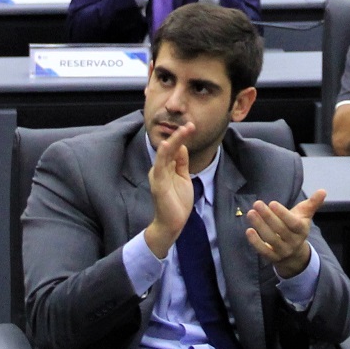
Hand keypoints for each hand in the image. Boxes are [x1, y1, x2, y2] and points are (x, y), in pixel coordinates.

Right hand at [143, 120, 196, 257]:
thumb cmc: (177, 202)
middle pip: (169, 148)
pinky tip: (165, 145)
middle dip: (179, 135)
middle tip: (191, 125)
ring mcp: (158, 176)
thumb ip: (181, 163)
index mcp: (165, 167)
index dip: (181, 137)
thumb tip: (182, 146)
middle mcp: (159, 169)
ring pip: (164, 154)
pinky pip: (159, 167)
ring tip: (184, 130)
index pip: (173, 148)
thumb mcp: (183, 178)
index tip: (191, 127)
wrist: (172, 223)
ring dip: (174, 141)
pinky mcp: (158, 184)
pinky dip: (162, 155)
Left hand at [245, 191, 327, 277]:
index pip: (293, 223)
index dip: (283, 214)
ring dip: (260, 226)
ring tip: (251, 213)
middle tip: (257, 204)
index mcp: (302, 230)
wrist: (294, 254)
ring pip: (271, 239)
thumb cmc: (296, 228)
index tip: (272, 203)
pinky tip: (248, 231)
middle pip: (280, 230)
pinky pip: (264, 251)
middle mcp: (293, 242)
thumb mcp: (304, 215)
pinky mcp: (272, 257)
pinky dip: (256, 242)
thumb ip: (312, 203)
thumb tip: (323, 190)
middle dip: (268, 216)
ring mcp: (283, 251)